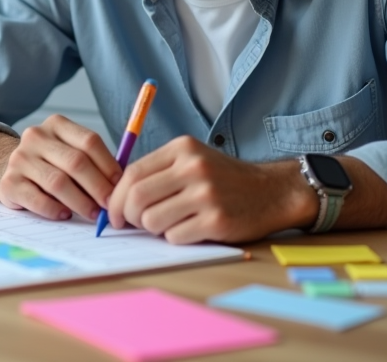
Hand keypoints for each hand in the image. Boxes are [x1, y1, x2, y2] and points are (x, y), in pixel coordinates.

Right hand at [0, 114, 120, 221]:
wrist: (7, 170)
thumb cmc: (50, 164)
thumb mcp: (69, 152)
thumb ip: (93, 163)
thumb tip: (121, 186)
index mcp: (56, 124)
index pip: (89, 141)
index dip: (109, 166)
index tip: (121, 186)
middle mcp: (36, 136)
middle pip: (76, 162)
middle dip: (98, 187)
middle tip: (110, 206)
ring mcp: (19, 158)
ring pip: (58, 182)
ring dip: (81, 202)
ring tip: (93, 214)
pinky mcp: (9, 182)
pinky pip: (37, 199)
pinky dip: (55, 210)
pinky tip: (65, 215)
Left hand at [106, 135, 308, 244]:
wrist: (272, 192)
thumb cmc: (225, 179)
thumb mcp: (192, 160)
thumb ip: (158, 172)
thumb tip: (117, 196)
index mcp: (182, 149)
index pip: (132, 173)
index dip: (116, 197)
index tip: (113, 212)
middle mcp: (193, 168)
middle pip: (137, 197)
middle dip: (127, 216)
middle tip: (131, 225)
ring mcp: (206, 194)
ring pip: (152, 220)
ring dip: (152, 229)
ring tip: (168, 224)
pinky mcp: (217, 221)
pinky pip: (175, 236)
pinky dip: (174, 237)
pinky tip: (189, 229)